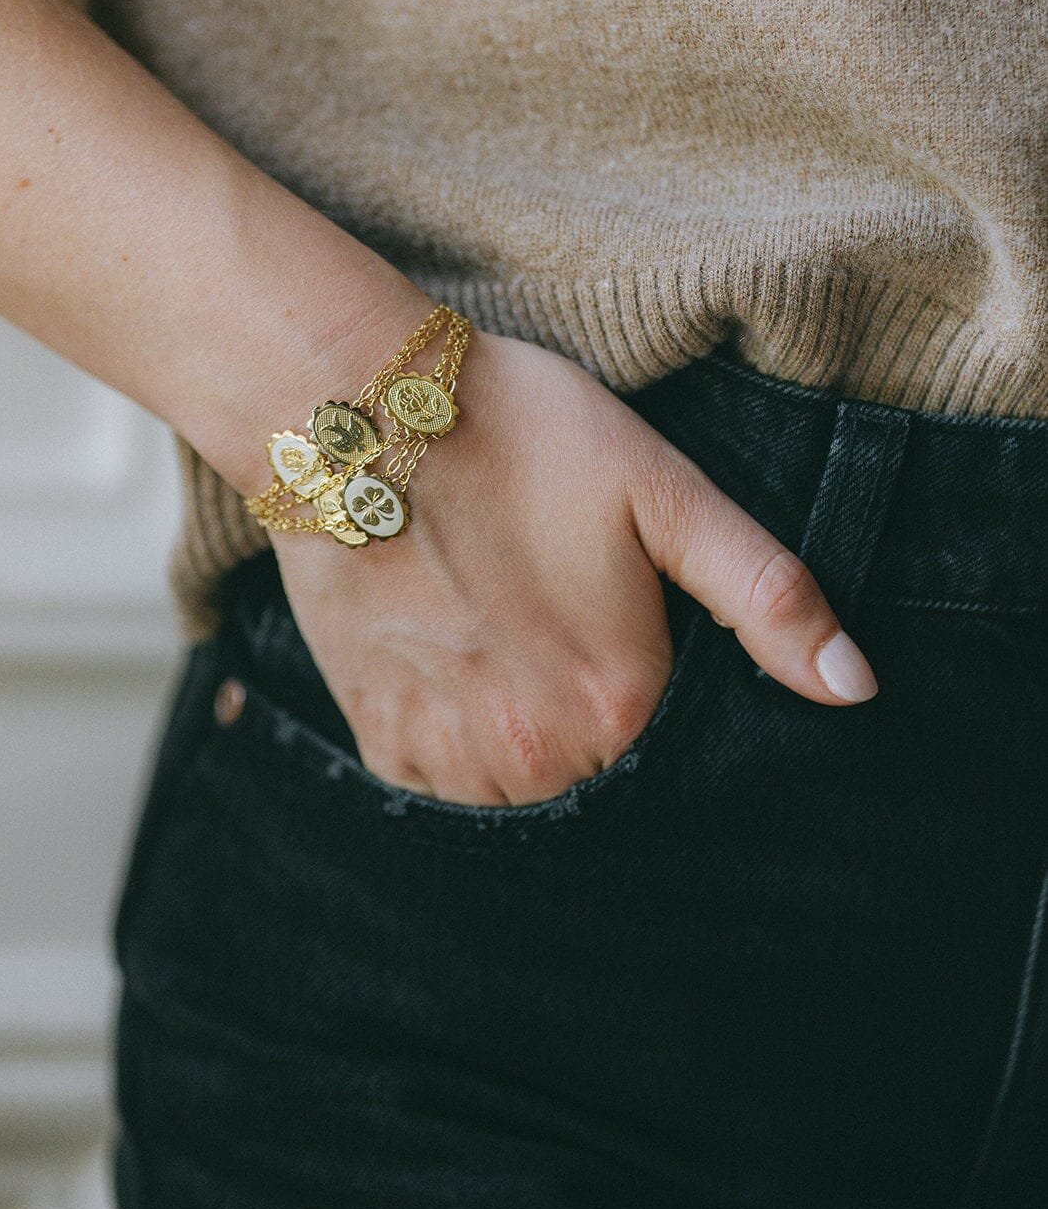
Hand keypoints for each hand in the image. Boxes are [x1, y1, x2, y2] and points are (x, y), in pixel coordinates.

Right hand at [268, 331, 877, 805]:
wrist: (355, 411)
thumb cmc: (516, 435)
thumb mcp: (663, 491)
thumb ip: (766, 594)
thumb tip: (855, 688)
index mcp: (617, 703)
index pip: (679, 760)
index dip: (665, 698)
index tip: (634, 640)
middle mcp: (534, 755)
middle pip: (599, 784)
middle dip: (599, 726)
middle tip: (567, 630)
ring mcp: (448, 753)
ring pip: (519, 797)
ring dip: (529, 746)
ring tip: (513, 649)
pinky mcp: (380, 735)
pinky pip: (439, 789)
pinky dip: (459, 750)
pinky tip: (461, 669)